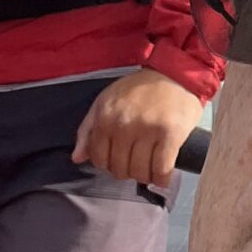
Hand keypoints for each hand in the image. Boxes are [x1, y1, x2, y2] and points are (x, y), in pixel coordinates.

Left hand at [71, 69, 202, 187]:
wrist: (173, 72)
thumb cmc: (139, 88)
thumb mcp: (105, 101)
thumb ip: (88, 129)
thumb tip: (77, 158)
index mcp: (105, 118)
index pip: (100, 159)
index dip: (110, 164)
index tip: (121, 159)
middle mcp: (124, 125)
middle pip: (120, 169)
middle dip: (128, 171)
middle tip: (137, 162)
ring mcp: (148, 130)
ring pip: (140, 172)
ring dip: (145, 176)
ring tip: (151, 168)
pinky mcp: (171, 135)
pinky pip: (162, 169)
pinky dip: (162, 178)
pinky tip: (163, 175)